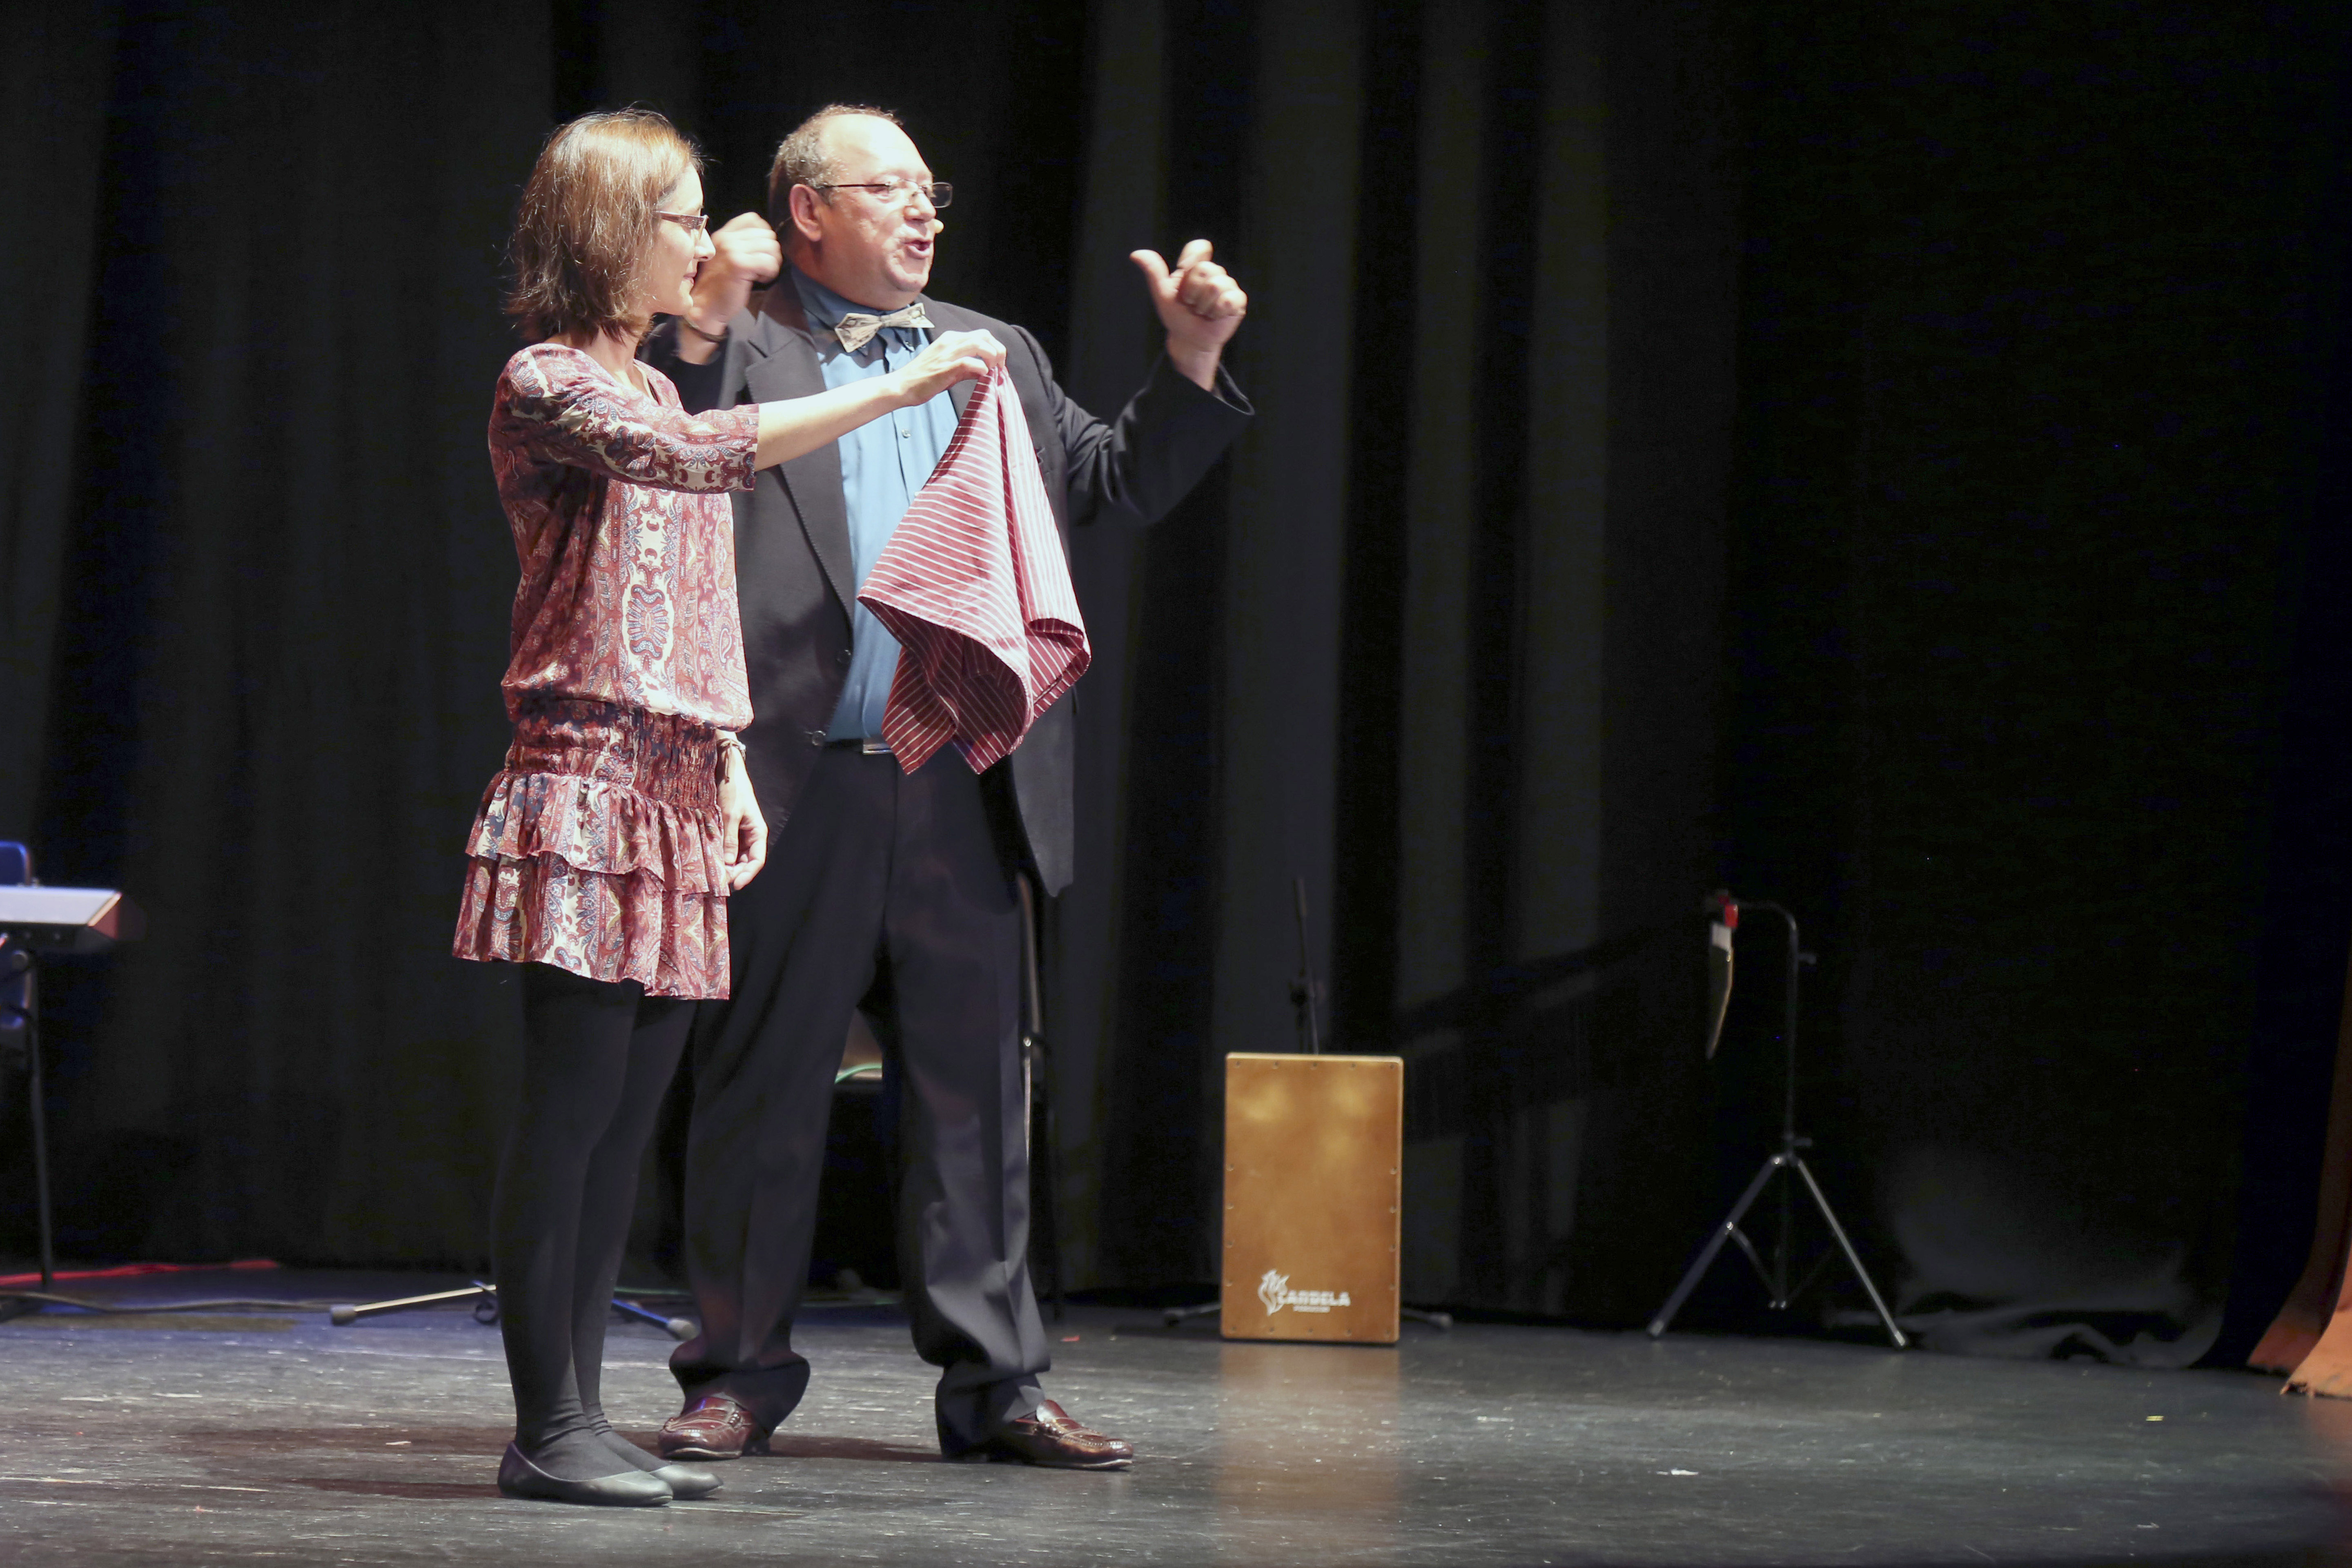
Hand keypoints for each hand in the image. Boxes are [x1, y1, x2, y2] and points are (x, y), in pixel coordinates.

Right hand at [687, 213, 781, 338]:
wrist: (704, 307)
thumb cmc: (717, 286)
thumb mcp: (725, 258)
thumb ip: (739, 245)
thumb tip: (767, 239)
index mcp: (723, 235)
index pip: (753, 218)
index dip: (764, 234)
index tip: (761, 251)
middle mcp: (727, 239)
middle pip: (767, 234)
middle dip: (771, 252)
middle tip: (763, 267)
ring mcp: (733, 250)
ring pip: (771, 247)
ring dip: (772, 263)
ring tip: (761, 274)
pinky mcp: (740, 265)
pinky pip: (769, 262)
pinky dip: (770, 273)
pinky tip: (760, 280)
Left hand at [718, 758, 766, 891]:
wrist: (728, 772)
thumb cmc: (733, 791)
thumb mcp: (730, 815)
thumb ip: (729, 839)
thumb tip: (728, 862)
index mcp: (758, 832)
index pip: (757, 860)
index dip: (747, 874)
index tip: (735, 884)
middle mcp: (751, 836)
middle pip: (746, 861)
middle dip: (735, 873)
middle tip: (719, 882)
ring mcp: (741, 834)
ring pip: (737, 857)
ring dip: (728, 866)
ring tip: (714, 875)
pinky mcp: (731, 830)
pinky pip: (729, 848)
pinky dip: (722, 856)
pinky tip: (712, 861)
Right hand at [892, 329, 1007, 406]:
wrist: (902, 386)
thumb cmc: (923, 379)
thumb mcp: (949, 370)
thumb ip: (967, 369)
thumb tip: (985, 371)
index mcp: (951, 339)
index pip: (981, 335)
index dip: (995, 347)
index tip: (998, 364)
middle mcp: (950, 342)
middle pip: (984, 335)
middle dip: (997, 350)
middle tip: (1000, 367)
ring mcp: (946, 354)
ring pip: (979, 344)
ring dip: (992, 357)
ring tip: (993, 371)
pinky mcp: (944, 368)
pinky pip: (969, 362)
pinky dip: (981, 368)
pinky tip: (982, 376)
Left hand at [1130, 239, 1246, 388]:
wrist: (1188, 340)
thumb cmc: (1177, 317)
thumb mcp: (1162, 294)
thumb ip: (1153, 272)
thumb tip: (1135, 254)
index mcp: (1196, 268)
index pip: (1200, 248)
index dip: (1192, 257)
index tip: (1183, 270)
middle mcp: (1214, 273)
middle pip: (1204, 269)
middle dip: (1192, 291)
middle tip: (1191, 304)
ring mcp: (1228, 286)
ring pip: (1215, 285)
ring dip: (1203, 305)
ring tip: (1202, 311)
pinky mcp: (1238, 300)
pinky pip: (1229, 299)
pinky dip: (1217, 311)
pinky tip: (1214, 316)